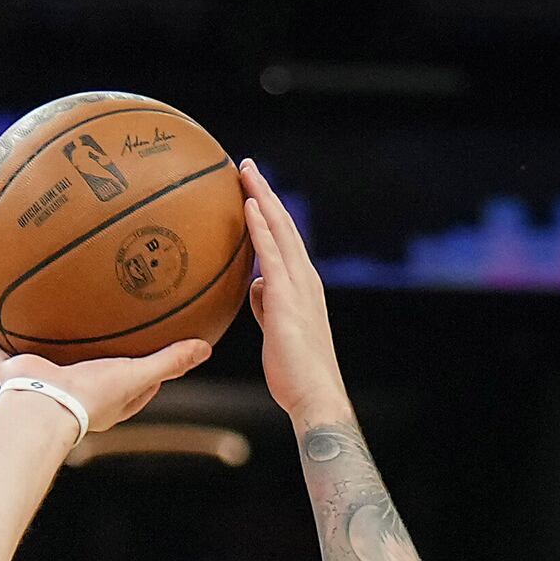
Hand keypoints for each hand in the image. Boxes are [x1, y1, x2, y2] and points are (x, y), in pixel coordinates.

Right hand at [0, 323, 210, 433]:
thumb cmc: (93, 396)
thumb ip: (170, 361)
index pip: (134, 387)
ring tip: (39, 319)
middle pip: (86, 373)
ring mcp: (41, 385)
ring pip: (39, 362)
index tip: (156, 353)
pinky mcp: (12, 378)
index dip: (148, 373)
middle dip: (91, 357)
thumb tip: (206, 348)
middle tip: (102, 333)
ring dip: (37, 344)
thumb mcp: (138, 375)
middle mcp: (73, 392)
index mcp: (105, 399)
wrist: (47, 407)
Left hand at [239, 158, 351, 425]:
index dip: (267, 211)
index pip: (282, 239)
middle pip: (283, 224)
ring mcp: (298, 285)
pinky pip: (272, 253)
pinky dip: (261, 227)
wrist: (314, 395)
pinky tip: (248, 206)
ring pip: (280, 230)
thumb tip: (255, 287)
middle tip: (246, 165)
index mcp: (300, 285)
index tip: (251, 188)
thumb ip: (267, 305)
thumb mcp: (275, 330)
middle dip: (265, 192)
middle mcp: (304, 278)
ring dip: (262, 197)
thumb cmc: (293, 370)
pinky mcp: (288, 298)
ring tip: (245, 171)